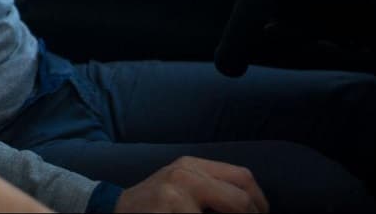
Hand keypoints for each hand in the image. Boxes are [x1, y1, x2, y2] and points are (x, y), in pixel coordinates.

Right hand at [115, 156, 268, 212]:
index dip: (259, 201)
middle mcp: (184, 176)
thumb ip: (210, 186)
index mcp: (191, 165)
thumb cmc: (154, 203)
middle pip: (239, 199)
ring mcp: (175, 197)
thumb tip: (251, 205)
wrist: (116, 210)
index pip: (242, 177)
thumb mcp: (181, 183)